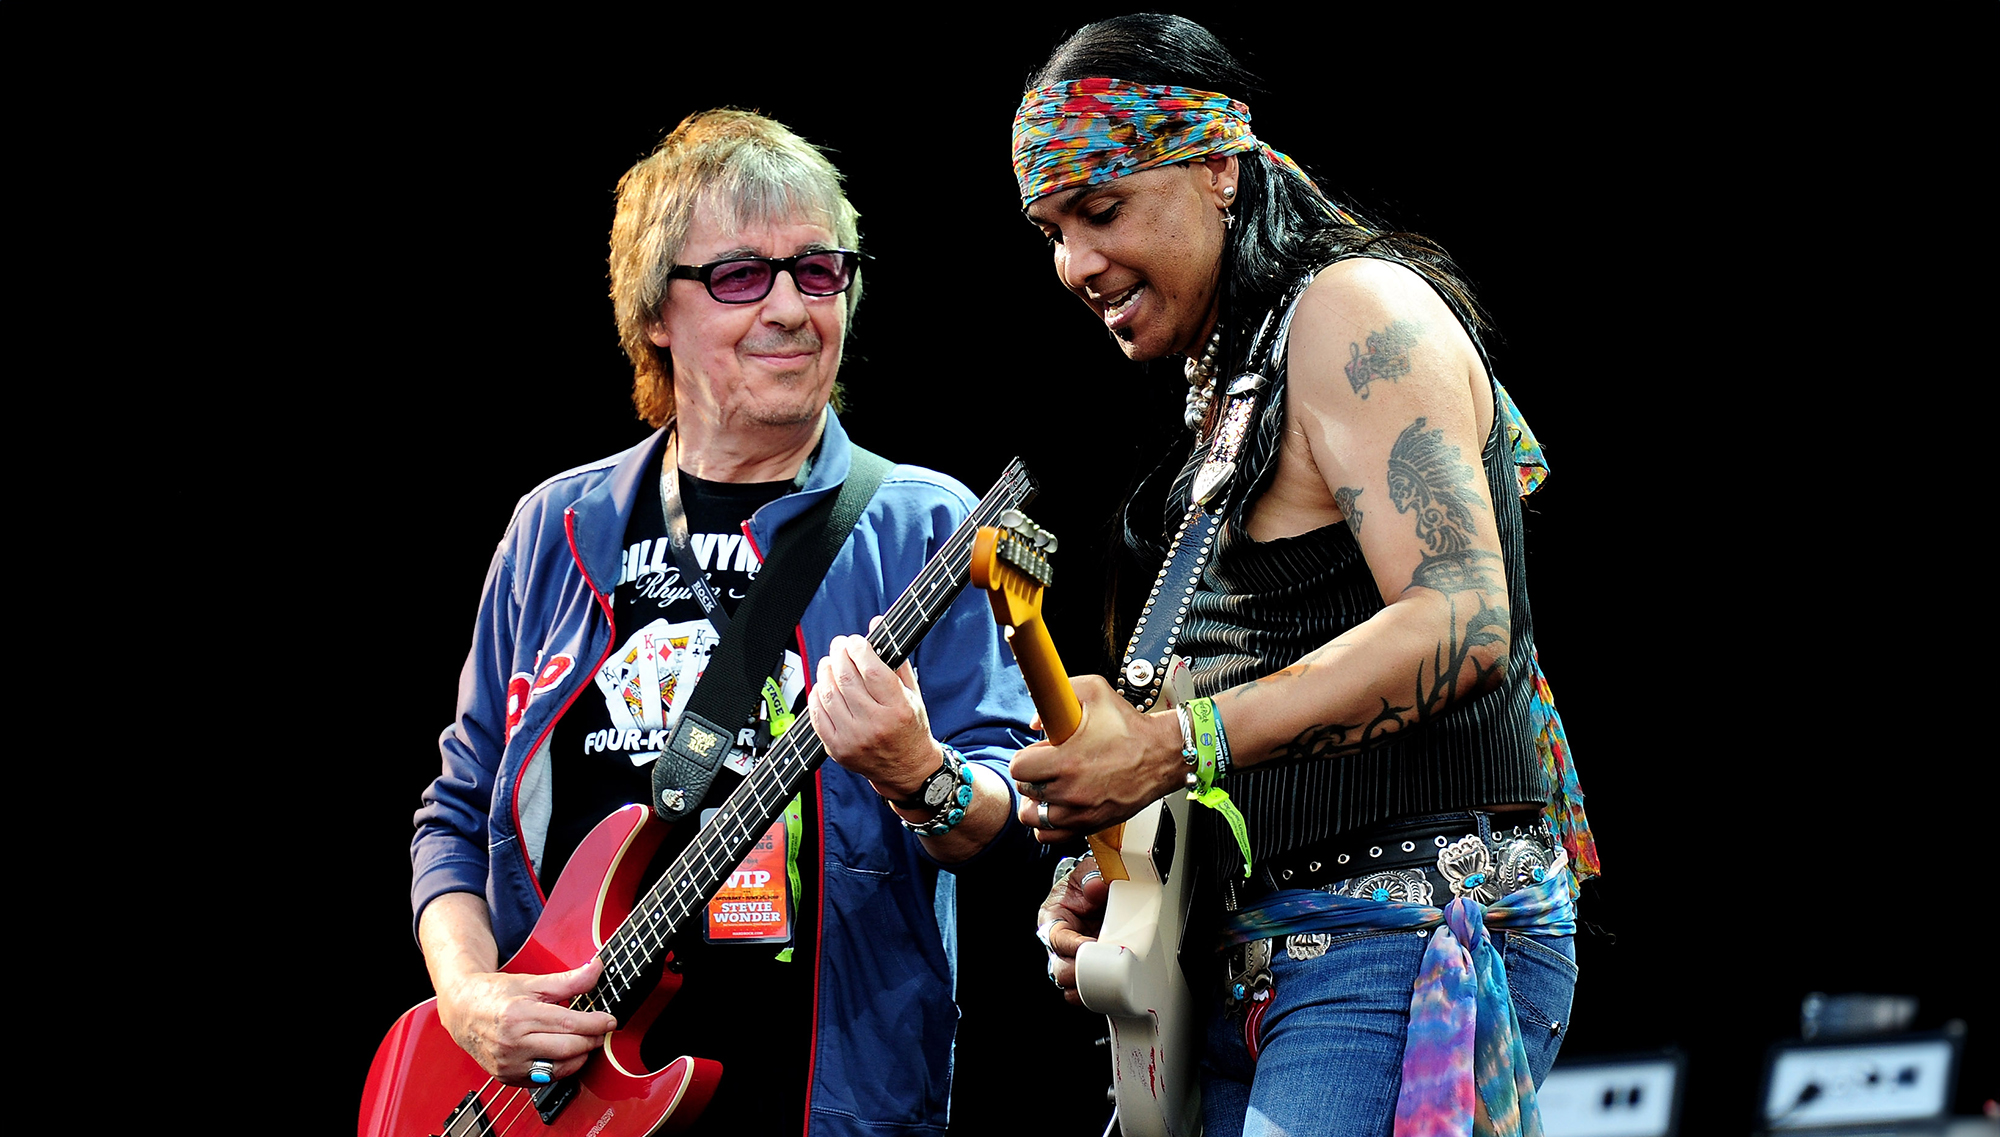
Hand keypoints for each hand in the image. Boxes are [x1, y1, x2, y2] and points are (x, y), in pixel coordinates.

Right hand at [434, 958, 618, 1084]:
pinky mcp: (506, 1077)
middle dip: (591, 1040)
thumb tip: (596, 969)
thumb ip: (568, 980)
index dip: (596, 1023)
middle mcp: (512, 1043)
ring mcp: (508, 1063)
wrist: (461, 1010)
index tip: (610, 1020)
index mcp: (519, 1015)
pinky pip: (543, 1079)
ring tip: (586, 1042)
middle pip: (568, 1048)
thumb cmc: (495, 994)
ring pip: (559, 1069)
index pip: (570, 1024)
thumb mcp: (532, 982)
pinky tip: (565, 1055)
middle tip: (601, 1031)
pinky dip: (560, 1068)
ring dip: (579, 1057)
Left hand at [811, 628, 940, 797]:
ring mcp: (854, 739)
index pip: (871, 670)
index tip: (856, 641)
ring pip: (829, 695)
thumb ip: (895, 659)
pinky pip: (818, 716)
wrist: (907, 770)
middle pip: (847, 679)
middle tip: (839, 645)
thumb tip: (877, 624)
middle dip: (840, 655)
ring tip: (830, 663)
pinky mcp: (837, 749)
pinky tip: (822, 686)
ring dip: (825, 672)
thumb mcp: (913, 694)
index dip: (859, 649)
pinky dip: (816, 696)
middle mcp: (875, 724)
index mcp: (898, 708)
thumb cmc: (911, 728)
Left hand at [1008, 675, 1184, 842]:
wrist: (1162, 755)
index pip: (1019, 768)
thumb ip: (1058, 695)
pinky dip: (1047, 824)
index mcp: (1068, 760)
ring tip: (1047, 788)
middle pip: (1025, 790)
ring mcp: (1081, 812)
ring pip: (1033, 817)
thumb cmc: (1130, 727)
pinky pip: (1051, 835)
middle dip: (1031, 776)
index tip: (1036, 753)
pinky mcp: (1090, 825)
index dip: (1025, 757)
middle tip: (1045, 767)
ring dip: (1036, 802)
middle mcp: (1072, 790)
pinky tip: (1056, 807)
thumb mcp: (1094, 691)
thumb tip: (1036, 721)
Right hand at [1038, 855, 1110, 1006]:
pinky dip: (1097, 994)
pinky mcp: (1089, 972)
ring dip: (1090, 986)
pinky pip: (1086, 993)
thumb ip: (1092, 875)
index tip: (1094, 946)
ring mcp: (1073, 960)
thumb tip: (1095, 887)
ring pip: (1070, 986)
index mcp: (1052, 918)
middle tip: (1106, 965)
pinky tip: (1112, 987)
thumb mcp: (1090, 869)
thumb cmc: (1090, 881)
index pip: (1056, 939)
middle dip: (1082, 972)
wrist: (1102, 889)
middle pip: (1060, 969)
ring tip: (1111, 978)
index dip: (1075, 946)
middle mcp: (1059, 943)